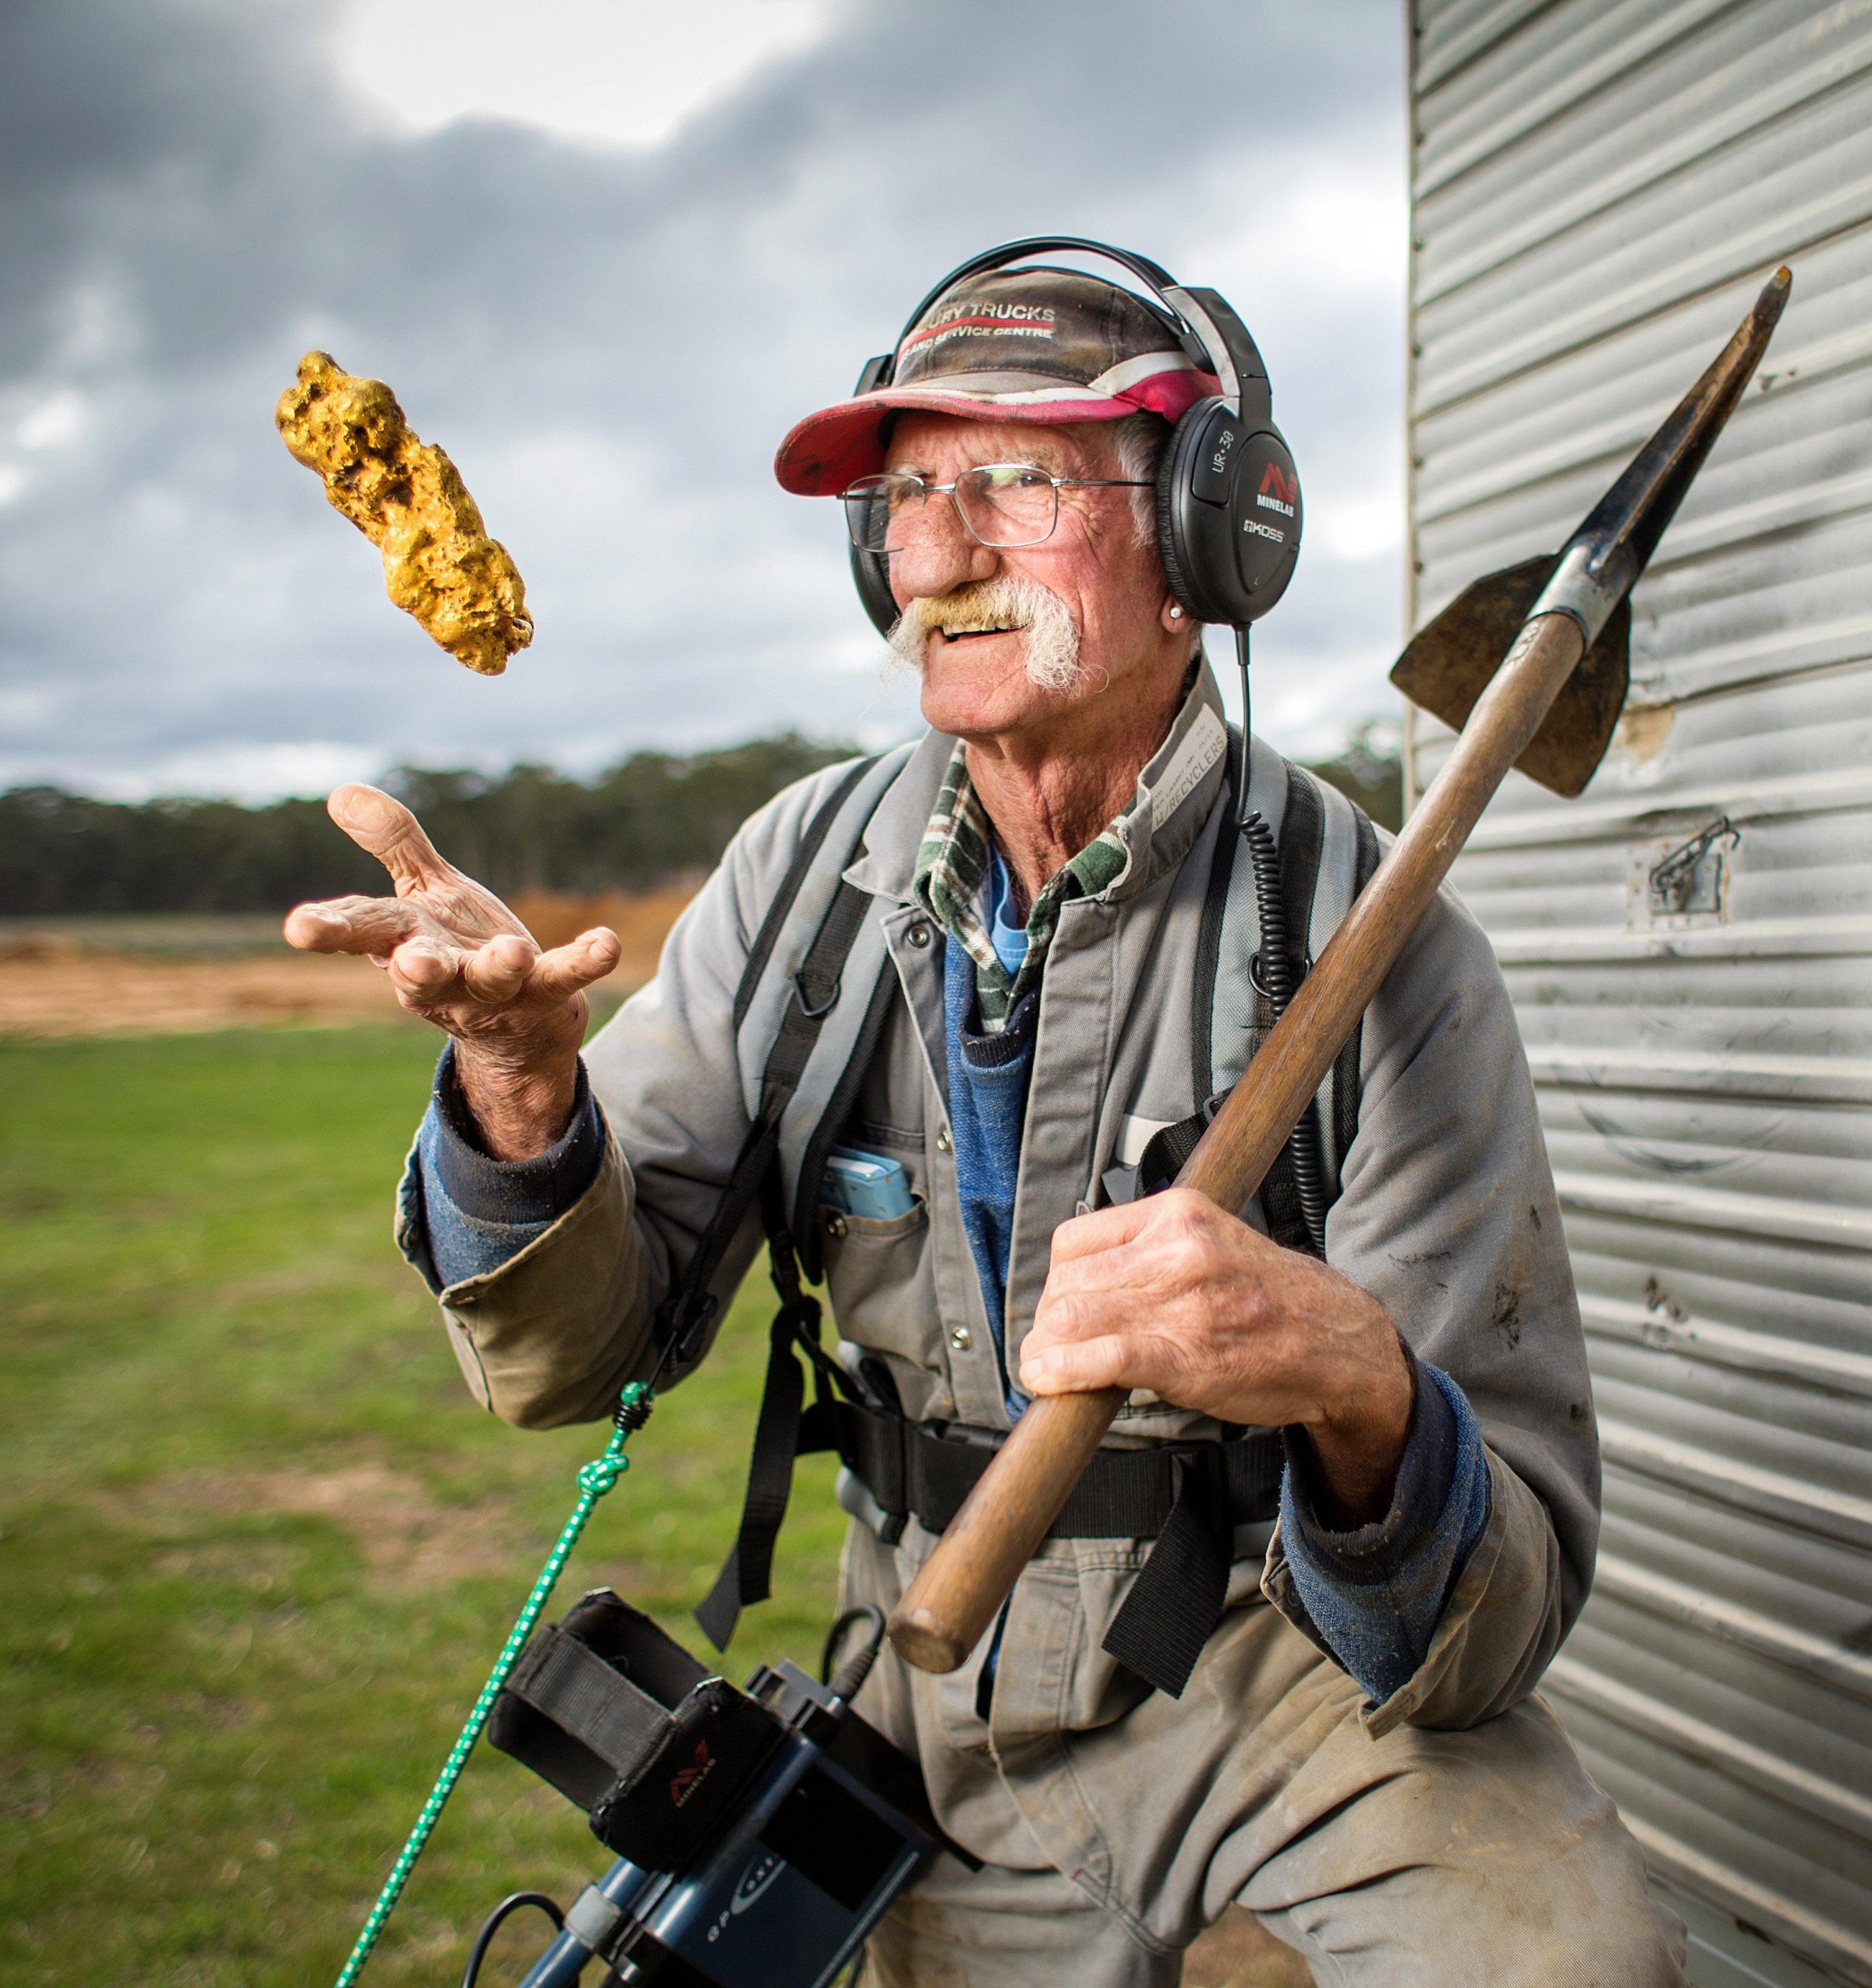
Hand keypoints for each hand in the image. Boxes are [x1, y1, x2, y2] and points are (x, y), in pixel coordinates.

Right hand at [283, 784, 619, 1158]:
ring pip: (493, 979)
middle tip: (409, 964)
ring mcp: (495, 989)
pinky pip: (564, 977)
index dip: (329, 929)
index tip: (299, 928)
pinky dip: (584, 960)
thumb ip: (394, 844)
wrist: (516, 1023)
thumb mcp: (424, 892)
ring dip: (500, 966)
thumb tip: (343, 791)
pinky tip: (606, 942)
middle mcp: (444, 974)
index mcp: (405, 941)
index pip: (360, 930)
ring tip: (512, 951)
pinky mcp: (545, 993)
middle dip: (416, 968)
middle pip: (422, 972)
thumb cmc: (456, 946)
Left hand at [1020, 1189, 1412, 1526]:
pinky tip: (1049, 1381)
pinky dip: (1062, 1371)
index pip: (1074, 1241)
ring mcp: (1181, 1301)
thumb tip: (1085, 1284)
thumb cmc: (1275, 1301)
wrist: (1339, 1345)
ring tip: (1045, 1368)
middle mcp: (1177, 1249)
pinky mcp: (1184, 1354)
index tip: (1059, 1307)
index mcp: (1179, 1215)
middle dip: (1047, 1321)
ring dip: (1044, 1350)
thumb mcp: (1212, 1246)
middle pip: (1067, 1281)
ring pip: (1071, 1316)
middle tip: (1049, 1347)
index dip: (1055, 1281)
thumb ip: (1151, 1253)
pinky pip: (1102, 1356)